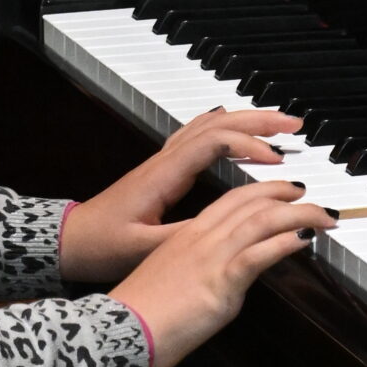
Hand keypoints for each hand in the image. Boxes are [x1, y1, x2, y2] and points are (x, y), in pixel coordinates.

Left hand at [60, 104, 302, 281]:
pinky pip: (199, 135)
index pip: (214, 142)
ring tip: (280, 127)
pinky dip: (226, 128)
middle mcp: (165, 160)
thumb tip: (225, 225)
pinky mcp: (163, 169)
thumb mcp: (144, 247)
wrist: (72, 240)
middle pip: (217, 121)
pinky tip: (239, 133)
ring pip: (209, 123)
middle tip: (295, 126)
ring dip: (246, 120)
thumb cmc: (102, 245)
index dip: (248, 145)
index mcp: (163, 175)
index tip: (277, 161)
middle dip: (258, 120)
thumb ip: (184, 235)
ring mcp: (163, 160)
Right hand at [111, 176, 335, 366]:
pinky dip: (287, 240)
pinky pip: (260, 252)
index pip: (232, 199)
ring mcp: (211, 257)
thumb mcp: (172, 281)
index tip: (285, 192)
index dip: (263, 191)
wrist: (123, 331)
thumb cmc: (141, 315)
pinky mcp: (221, 281)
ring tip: (324, 217)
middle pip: (251, 201)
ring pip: (263, 219)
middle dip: (288, 195)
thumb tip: (225, 279)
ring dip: (300, 214)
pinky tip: (306, 238)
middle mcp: (201, 237)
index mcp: (188, 235)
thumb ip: (200, 271)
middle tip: (313, 199)